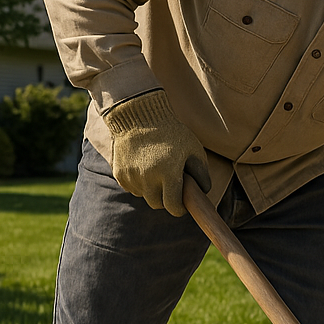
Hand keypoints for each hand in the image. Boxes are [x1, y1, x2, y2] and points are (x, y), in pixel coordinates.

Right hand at [102, 89, 210, 215]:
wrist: (138, 115)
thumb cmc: (171, 132)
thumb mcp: (193, 149)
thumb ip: (201, 172)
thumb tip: (203, 191)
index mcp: (168, 174)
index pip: (173, 206)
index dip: (180, 208)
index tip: (182, 204)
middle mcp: (147, 179)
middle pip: (157, 204)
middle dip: (166, 200)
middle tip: (171, 187)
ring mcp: (131, 177)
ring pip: (144, 196)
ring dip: (152, 191)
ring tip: (158, 172)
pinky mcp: (120, 174)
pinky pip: (132, 188)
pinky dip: (139, 183)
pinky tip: (144, 168)